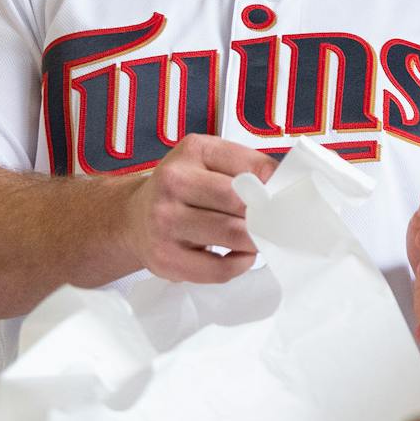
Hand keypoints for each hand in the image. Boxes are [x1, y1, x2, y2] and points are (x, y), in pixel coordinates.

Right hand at [126, 135, 277, 282]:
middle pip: (239, 202)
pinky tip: (238, 256)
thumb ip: (247, 168)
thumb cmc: (183, 190)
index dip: (276, 185)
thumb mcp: (209, 162)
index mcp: (193, 151)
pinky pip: (219, 269)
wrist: (133, 217)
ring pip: (231, 235)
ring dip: (255, 241)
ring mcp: (165, 221)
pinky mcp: (166, 258)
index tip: (286, 198)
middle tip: (279, 224)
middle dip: (266, 216)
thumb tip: (286, 187)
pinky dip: (239, 265)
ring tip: (259, 239)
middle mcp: (173, 182)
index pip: (250, 166)